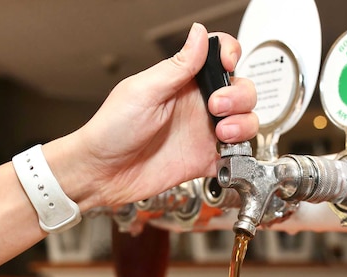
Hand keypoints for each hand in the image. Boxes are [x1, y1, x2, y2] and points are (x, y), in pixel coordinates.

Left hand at [45, 23, 257, 209]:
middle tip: (216, 107)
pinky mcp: (204, 160)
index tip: (227, 67)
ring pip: (244, 121)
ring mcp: (202, 133)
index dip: (231, 57)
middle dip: (238, 96)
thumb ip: (177, 66)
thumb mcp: (143, 91)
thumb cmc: (110, 131)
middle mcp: (196, 105)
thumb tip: (199, 34)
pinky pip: (235, 156)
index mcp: (182, 82)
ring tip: (222, 133)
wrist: (101, 173)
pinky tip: (224, 153)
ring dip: (243, 124)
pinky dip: (239, 155)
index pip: (219, 57)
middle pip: (240, 90)